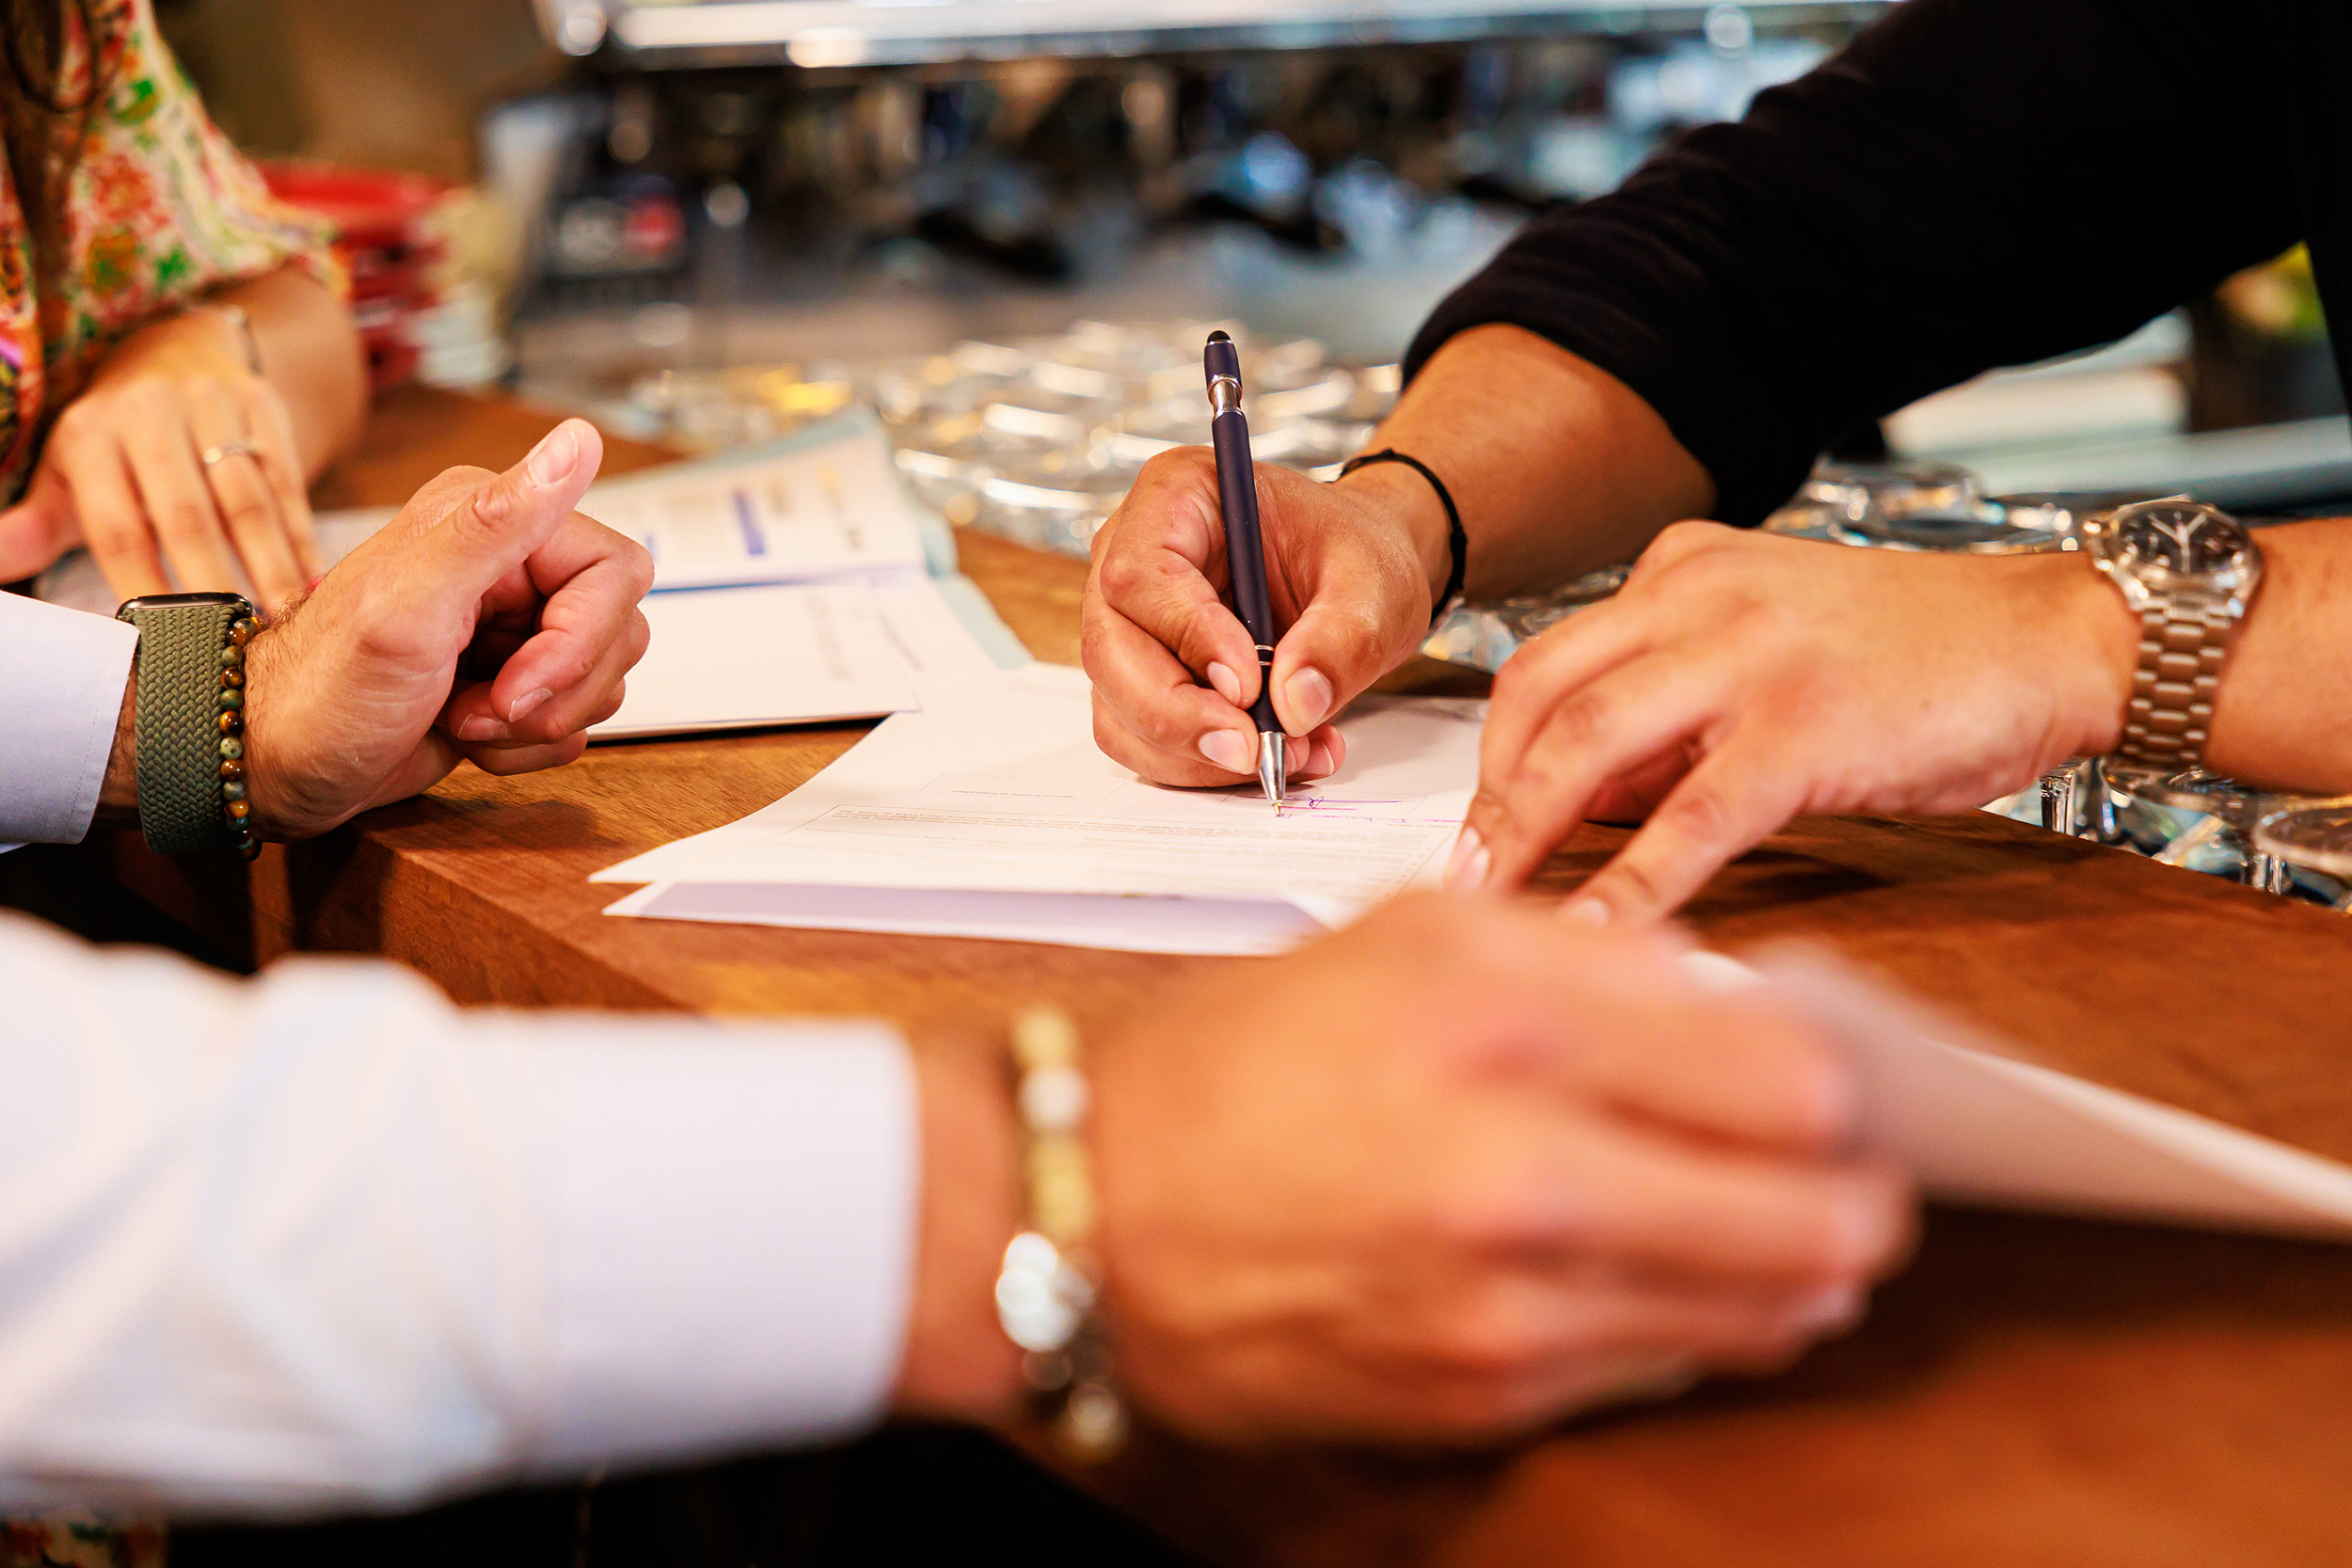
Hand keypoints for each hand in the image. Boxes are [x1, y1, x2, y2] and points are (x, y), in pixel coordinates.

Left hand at [0, 308, 318, 609]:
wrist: (180, 350)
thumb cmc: (118, 440)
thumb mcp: (71, 470)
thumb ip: (37, 525)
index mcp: (92, 434)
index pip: (118, 525)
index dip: (142, 585)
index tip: (165, 640)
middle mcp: (149, 412)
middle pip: (187, 514)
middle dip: (212, 583)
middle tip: (232, 641)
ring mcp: (212, 404)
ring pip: (246, 500)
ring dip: (269, 565)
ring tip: (283, 618)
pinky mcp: (263, 406)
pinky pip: (287, 482)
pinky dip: (301, 537)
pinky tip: (312, 582)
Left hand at [240, 419, 653, 839]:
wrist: (274, 766)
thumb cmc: (323, 689)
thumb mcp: (410, 605)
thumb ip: (501, 521)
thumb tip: (579, 438)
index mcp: (493, 522)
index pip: (617, 572)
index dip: (581, 641)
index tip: (518, 683)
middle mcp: (511, 564)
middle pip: (618, 628)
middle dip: (559, 689)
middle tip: (484, 707)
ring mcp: (513, 627)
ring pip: (603, 677)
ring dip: (540, 720)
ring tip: (465, 719)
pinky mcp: (511, 682)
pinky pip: (573, 718)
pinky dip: (528, 746)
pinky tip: (467, 735)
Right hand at [1081, 448, 1446, 786]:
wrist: (1352, 580)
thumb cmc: (1352, 555)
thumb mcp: (1374, 583)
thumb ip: (1342, 638)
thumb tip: (1296, 705)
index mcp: (1176, 497)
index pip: (1142, 574)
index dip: (1187, 635)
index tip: (1249, 684)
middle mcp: (1131, 559)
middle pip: (1111, 651)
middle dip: (1178, 715)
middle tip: (1253, 749)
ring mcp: (1127, 626)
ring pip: (1119, 709)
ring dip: (1197, 753)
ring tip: (1291, 752)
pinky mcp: (1141, 682)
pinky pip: (1144, 742)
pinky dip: (1205, 766)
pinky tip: (1279, 753)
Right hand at [1083, 894, 1910, 1442]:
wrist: (1090, 1209)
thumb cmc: (1237, 1060)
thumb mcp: (1411, 932)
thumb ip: (1597, 953)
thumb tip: (1744, 1004)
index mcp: (1507, 1021)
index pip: (1796, 1080)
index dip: (1845, 1084)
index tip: (1837, 1081)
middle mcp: (1521, 1172)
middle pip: (1819, 1217)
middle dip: (1851, 1192)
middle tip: (1841, 1169)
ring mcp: (1507, 1306)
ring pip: (1762, 1313)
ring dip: (1790, 1269)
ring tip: (1761, 1224)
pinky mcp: (1484, 1398)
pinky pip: (1661, 1370)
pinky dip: (1687, 1324)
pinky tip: (1645, 1272)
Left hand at [1452, 523, 2138, 922]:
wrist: (2054, 637)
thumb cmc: (1918, 657)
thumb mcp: (1767, 652)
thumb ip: (1671, 715)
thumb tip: (1578, 803)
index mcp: (1680, 572)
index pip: (1546, 659)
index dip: (1496, 752)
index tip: (1475, 822)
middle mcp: (1697, 596)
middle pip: (1537, 691)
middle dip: (1488, 794)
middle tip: (1462, 872)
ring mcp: (1748, 657)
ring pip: (1586, 741)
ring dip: (1526, 831)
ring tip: (1495, 903)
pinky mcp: (1804, 727)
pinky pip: (1689, 818)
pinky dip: (1629, 884)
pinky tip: (1596, 933)